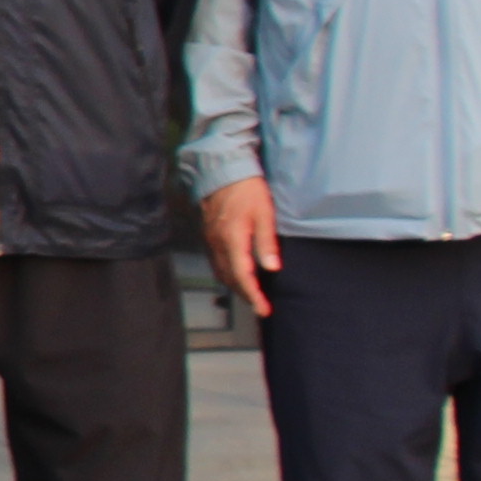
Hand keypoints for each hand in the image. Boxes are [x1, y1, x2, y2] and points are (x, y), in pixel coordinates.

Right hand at [202, 177, 280, 318]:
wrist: (222, 170)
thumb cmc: (248, 189)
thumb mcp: (264, 213)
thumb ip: (266, 242)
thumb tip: (272, 269)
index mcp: (233, 239)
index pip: (242, 276)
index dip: (253, 295)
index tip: (264, 310)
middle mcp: (218, 243)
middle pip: (230, 278)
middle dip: (245, 294)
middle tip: (261, 306)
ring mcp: (210, 239)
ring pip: (221, 271)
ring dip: (236, 285)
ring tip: (252, 293)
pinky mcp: (208, 234)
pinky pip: (216, 261)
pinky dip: (228, 273)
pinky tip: (238, 273)